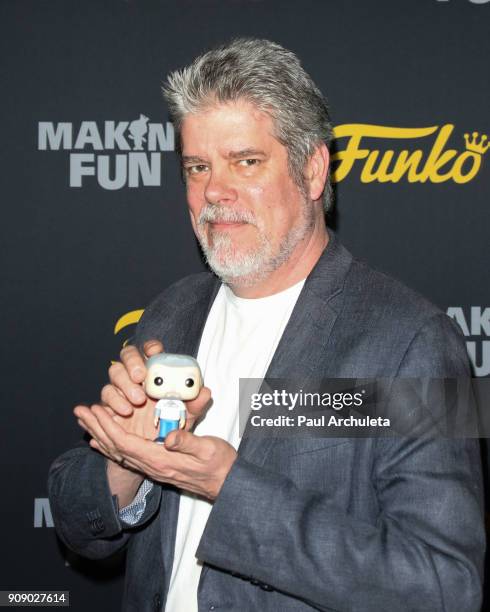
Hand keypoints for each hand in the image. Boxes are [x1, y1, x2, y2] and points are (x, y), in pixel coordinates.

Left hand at [79, 406, 236, 499]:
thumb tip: (169, 437)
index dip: (109, 426)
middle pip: (115, 447)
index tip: (97, 410)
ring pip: (117, 451)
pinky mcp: (156, 466)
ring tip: (85, 420)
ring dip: (99, 434)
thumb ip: (187, 442)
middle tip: (80, 410)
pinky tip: (99, 441)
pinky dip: (110, 446)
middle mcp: (152, 466)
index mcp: (161, 460)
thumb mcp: (208, 449)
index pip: (126, 444)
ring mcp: (153, 468)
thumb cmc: (220, 464)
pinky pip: (126, 456)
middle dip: (96, 427)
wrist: (227, 484)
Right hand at [100, 340, 210, 430]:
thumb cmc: (170, 423)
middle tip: (140, 377)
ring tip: (136, 401)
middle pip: (128, 354)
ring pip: (115, 372)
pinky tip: (124, 411)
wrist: (153, 446)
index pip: (151, 349)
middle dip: (133, 362)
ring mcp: (121, 386)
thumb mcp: (186, 416)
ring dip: (123, 384)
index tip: (154, 351)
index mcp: (156, 371)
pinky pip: (106, 394)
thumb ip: (196, 404)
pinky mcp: (109, 401)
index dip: (151, 347)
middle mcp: (136, 374)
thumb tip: (206, 392)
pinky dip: (114, 401)